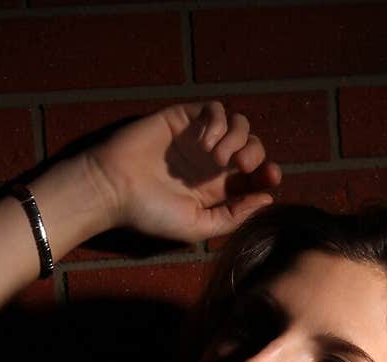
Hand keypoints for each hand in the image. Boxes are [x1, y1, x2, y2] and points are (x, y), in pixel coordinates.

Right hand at [85, 100, 282, 243]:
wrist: (115, 188)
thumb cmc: (151, 213)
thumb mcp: (197, 226)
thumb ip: (232, 216)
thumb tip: (267, 200)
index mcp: (217, 190)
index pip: (255, 176)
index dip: (268, 173)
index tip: (271, 177)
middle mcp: (212, 163)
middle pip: (253, 147)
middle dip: (256, 154)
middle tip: (240, 166)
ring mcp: (199, 138)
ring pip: (239, 125)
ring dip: (238, 138)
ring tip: (218, 156)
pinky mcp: (184, 118)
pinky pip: (216, 109)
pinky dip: (218, 122)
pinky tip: (205, 142)